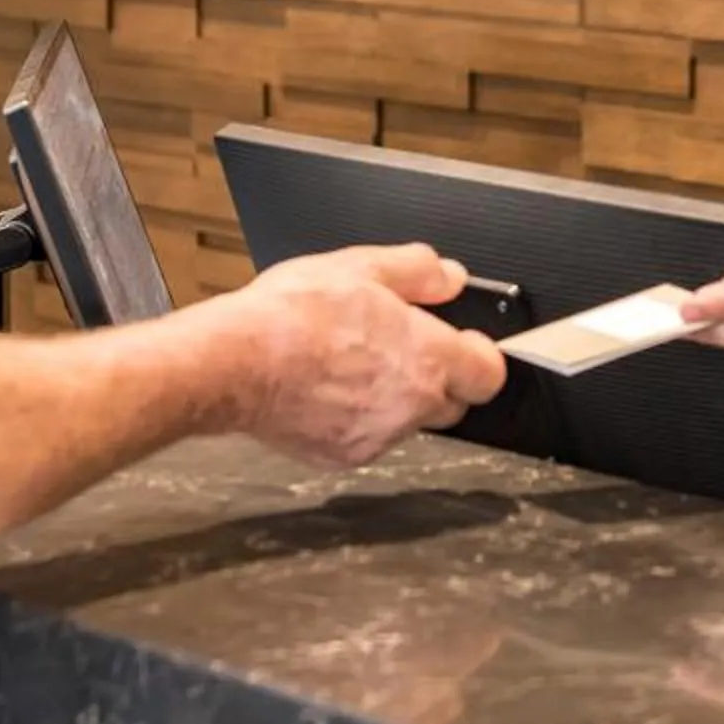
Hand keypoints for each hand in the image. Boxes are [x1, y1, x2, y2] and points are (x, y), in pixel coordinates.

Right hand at [219, 243, 507, 467]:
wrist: (233, 364)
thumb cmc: (291, 316)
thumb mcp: (360, 267)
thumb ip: (418, 271)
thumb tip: (449, 277)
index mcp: (428, 358)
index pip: (490, 374)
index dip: (479, 355)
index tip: (462, 341)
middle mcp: (411, 406)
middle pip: (452, 402)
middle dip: (437, 377)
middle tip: (399, 346)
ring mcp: (378, 437)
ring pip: (407, 421)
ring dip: (394, 398)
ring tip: (351, 361)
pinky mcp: (343, 457)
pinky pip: (368, 438)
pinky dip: (357, 417)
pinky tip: (327, 387)